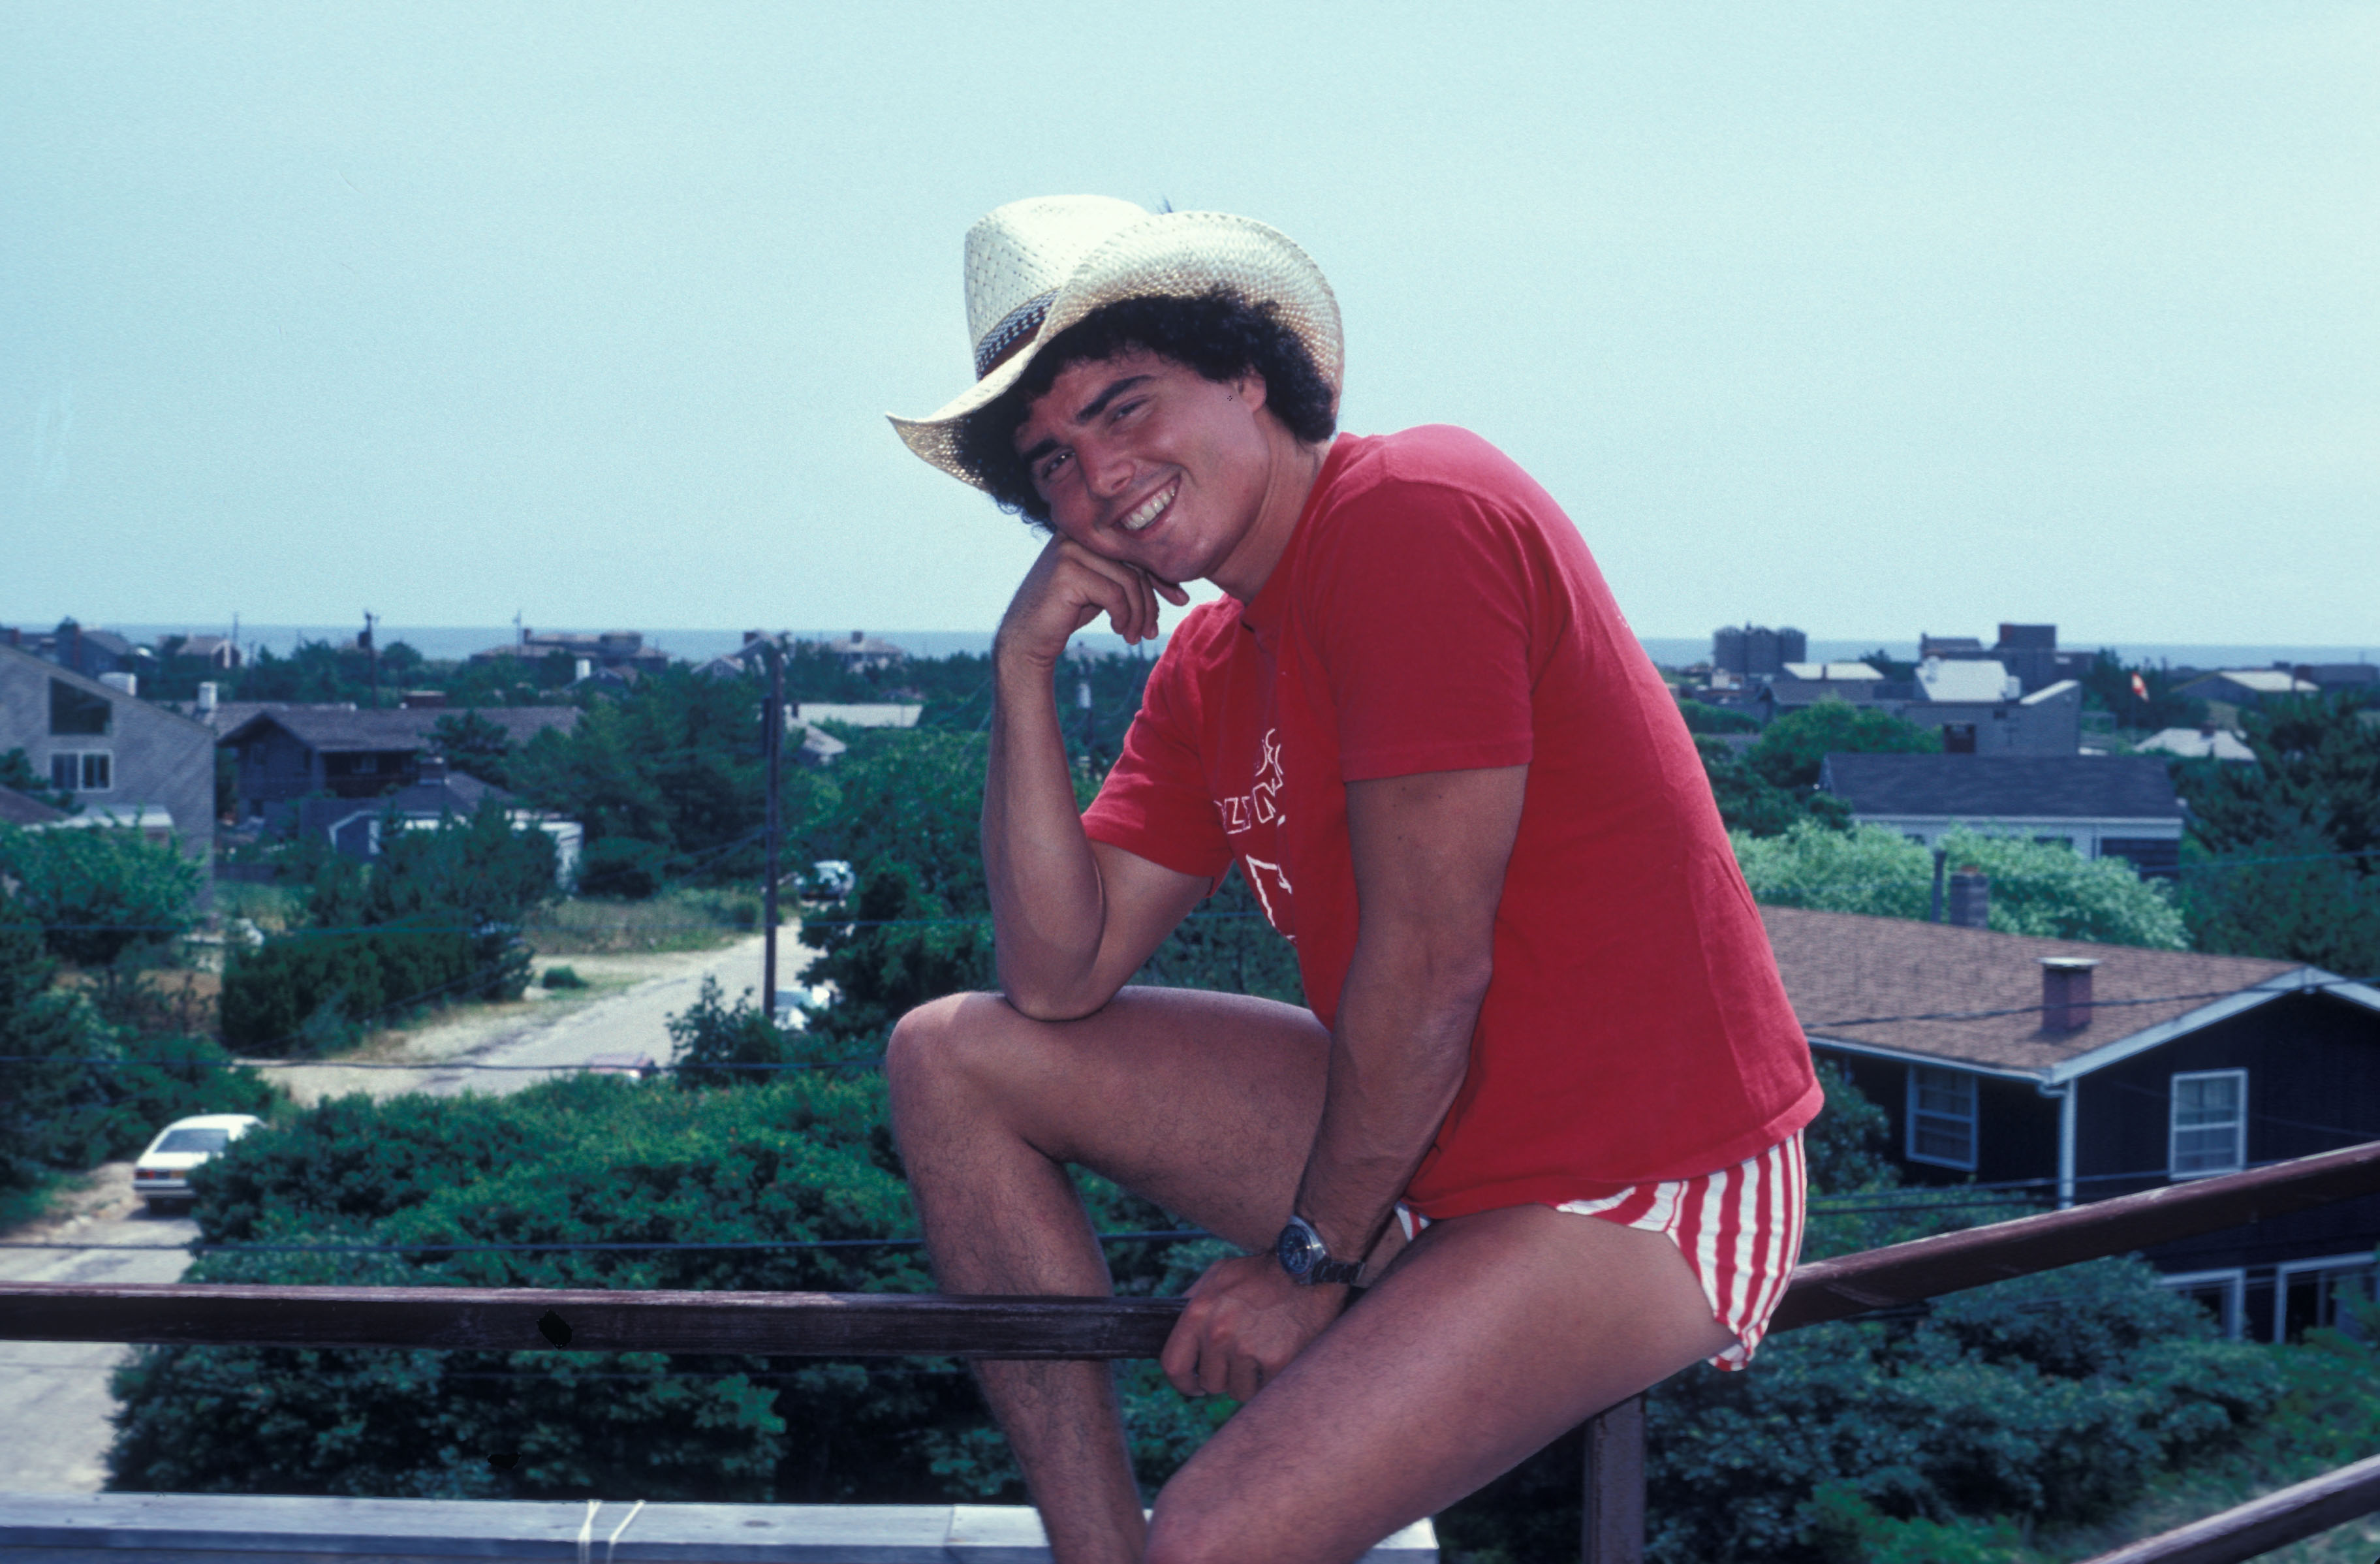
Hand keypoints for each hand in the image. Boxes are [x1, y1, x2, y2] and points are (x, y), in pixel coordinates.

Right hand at [995, 535, 1188, 671]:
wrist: (1027, 638)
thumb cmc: (1066, 613)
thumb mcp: (1101, 588)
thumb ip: (1127, 575)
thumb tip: (1174, 582)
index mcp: (1086, 532)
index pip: (1136, 549)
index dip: (1161, 576)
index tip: (1180, 600)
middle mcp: (1076, 534)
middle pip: (1135, 564)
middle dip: (1152, 600)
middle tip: (1152, 630)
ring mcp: (1070, 550)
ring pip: (1128, 581)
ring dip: (1138, 614)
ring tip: (1135, 636)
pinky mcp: (1067, 571)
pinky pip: (1115, 594)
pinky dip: (1124, 616)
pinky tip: (1120, 631)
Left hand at [1160, 1252, 1346, 1401]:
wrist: (1308, 1266)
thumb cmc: (1261, 1272)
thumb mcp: (1218, 1275)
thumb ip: (1194, 1302)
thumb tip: (1175, 1330)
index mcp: (1199, 1312)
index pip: (1174, 1365)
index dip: (1184, 1382)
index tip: (1195, 1385)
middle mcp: (1219, 1333)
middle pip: (1210, 1382)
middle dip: (1223, 1376)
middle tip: (1241, 1359)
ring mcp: (1247, 1348)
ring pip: (1238, 1391)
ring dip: (1248, 1380)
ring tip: (1262, 1353)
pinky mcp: (1276, 1361)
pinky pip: (1264, 1390)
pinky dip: (1270, 1379)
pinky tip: (1278, 1355)